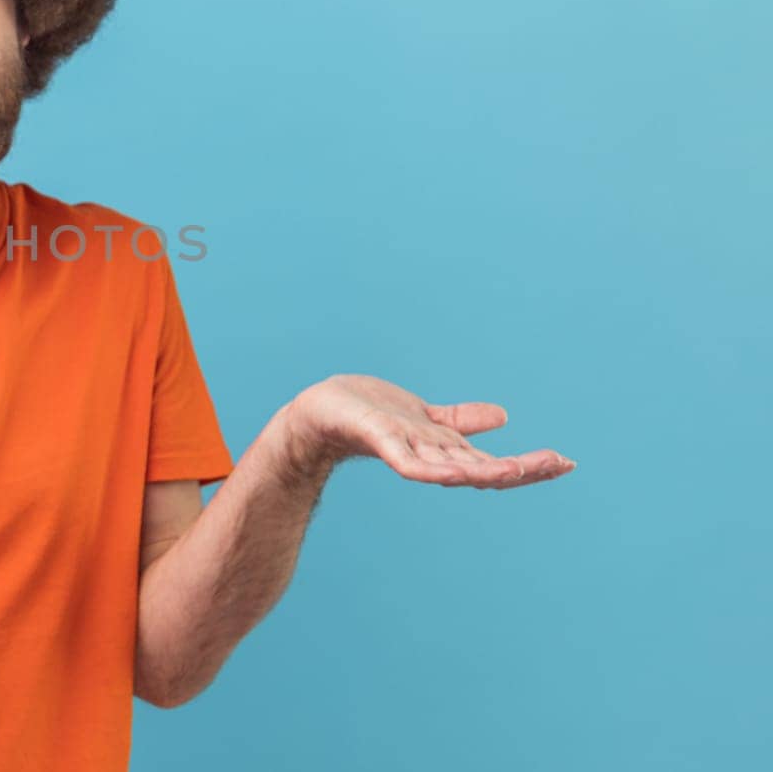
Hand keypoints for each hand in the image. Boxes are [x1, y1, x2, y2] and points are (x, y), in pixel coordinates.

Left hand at [282, 373, 575, 488]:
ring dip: (485, 471)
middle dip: (522, 468)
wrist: (320, 413)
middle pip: (482, 469)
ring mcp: (407, 452)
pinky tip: (454, 471)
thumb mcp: (424, 416)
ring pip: (452, 468)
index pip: (495, 463)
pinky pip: (409, 462)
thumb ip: (458, 421)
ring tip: (519, 469)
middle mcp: (430, 457)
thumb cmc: (368, 415)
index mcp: (444, 451)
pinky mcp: (379, 441)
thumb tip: (502, 416)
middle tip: (560, 464)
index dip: (530, 465)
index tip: (567, 462)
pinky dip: (431, 468)